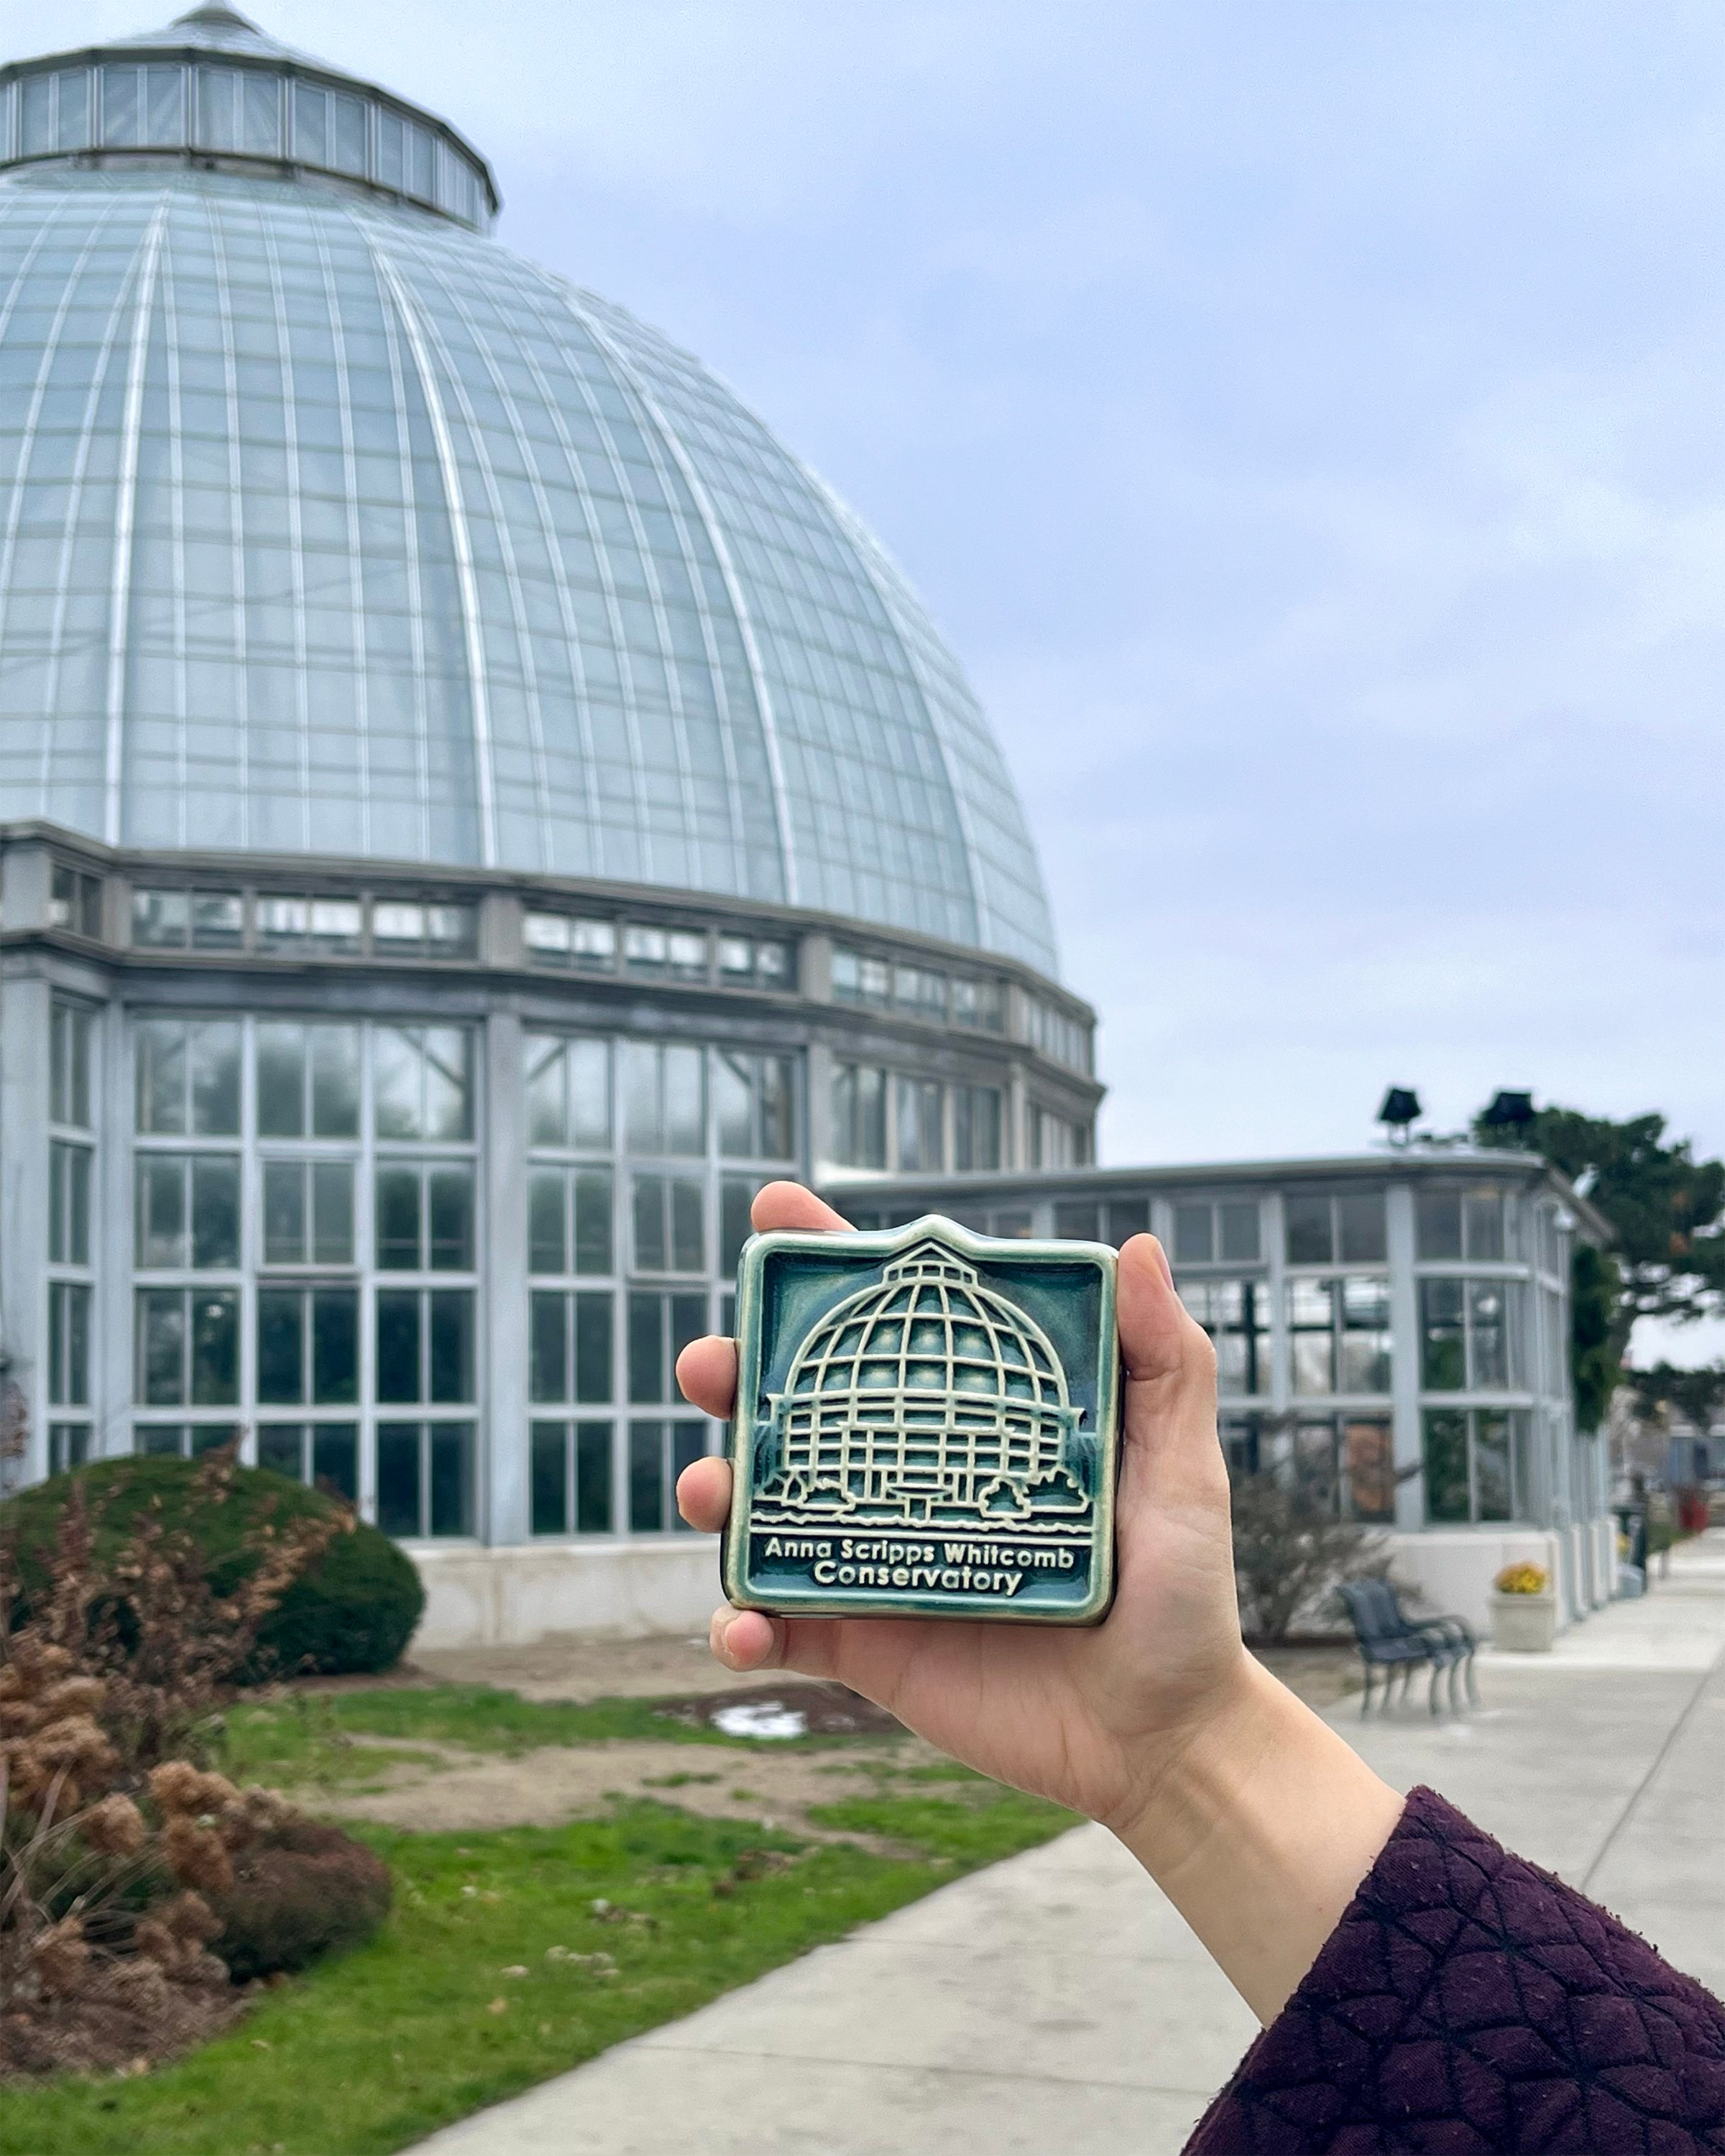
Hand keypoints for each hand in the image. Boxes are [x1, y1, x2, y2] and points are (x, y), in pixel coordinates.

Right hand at [674, 1181, 1245, 1836]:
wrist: (1163, 1736)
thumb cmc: (1178, 1591)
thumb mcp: (1182, 1468)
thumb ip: (1165, 1364)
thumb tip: (1137, 1248)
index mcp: (968, 1417)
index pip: (889, 1323)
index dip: (825, 1259)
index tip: (773, 1208)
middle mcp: (906, 1475)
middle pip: (793, 1404)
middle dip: (730, 1372)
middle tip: (711, 1367)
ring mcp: (874, 1558)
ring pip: (760, 1508)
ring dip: (712, 1489)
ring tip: (711, 1492)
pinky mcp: (863, 1645)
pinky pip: (777, 1627)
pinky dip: (739, 1624)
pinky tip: (742, 1627)